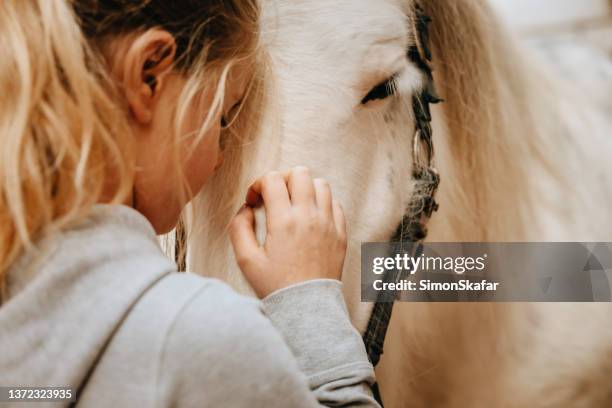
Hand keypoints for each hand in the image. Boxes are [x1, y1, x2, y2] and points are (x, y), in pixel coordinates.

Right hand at [229, 166, 346, 297]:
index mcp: (284, 221)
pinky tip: (310, 219)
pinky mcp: (341, 233)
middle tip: (275, 197)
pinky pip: (336, 203)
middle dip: (283, 179)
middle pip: (300, 172)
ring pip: (321, 184)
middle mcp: (309, 217)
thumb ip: (239, 228)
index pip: (273, 179)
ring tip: (294, 206)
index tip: (254, 201)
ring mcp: (329, 224)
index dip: (258, 184)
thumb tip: (246, 208)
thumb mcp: (246, 260)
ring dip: (304, 189)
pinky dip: (322, 204)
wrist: (307, 308)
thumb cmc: (275, 286)